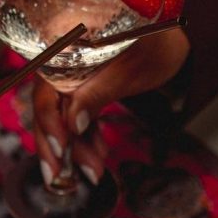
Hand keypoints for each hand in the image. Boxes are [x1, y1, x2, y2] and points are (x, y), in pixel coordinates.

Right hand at [33, 26, 190, 183]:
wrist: (172, 41)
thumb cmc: (157, 44)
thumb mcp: (130, 70)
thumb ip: (97, 92)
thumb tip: (72, 123)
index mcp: (65, 40)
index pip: (45, 85)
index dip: (49, 119)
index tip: (60, 149)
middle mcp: (59, 56)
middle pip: (46, 104)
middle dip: (56, 145)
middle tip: (61, 178)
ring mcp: (68, 73)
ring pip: (59, 115)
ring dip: (74, 148)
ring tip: (92, 172)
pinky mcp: (79, 87)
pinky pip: (74, 115)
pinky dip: (85, 137)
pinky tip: (97, 154)